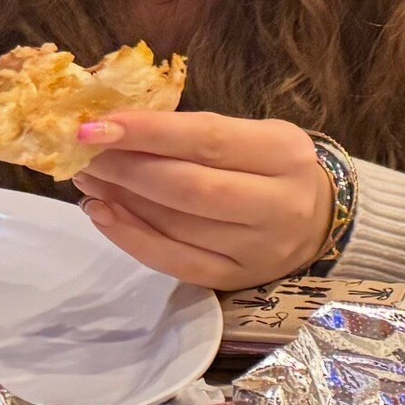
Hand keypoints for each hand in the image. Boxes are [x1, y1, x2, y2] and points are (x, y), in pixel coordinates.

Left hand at [71, 112, 333, 289]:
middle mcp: (278, 205)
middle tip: (85, 154)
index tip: (95, 125)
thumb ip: (195, 134)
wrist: (320, 222)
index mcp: (284, 154)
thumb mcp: (253, 136)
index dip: (147, 132)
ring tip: (90, 178)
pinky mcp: (239, 279)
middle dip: (127, 169)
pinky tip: (103, 214)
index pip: (207, 139)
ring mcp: (259, 249)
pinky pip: (177, 263)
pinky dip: (132, 238)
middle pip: (190, 188)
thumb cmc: (274, 169)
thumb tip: (114, 128)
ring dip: (122, 200)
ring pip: (178, 226)